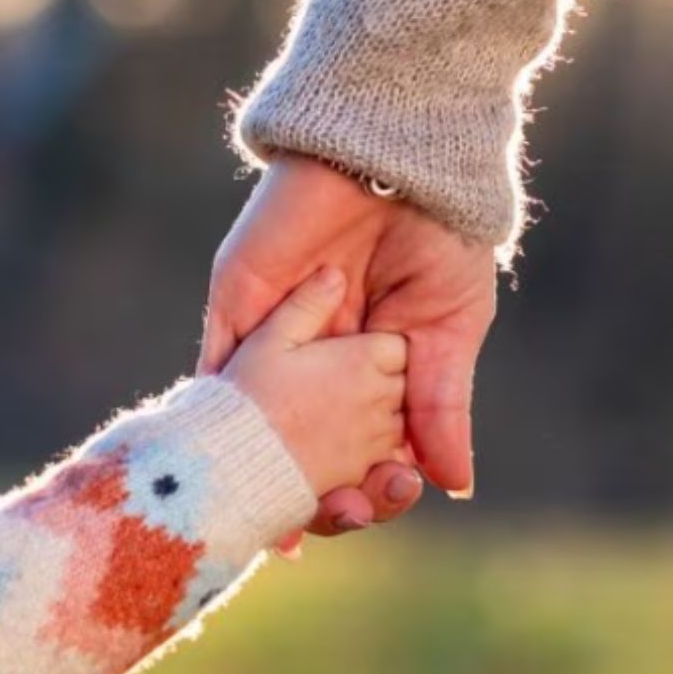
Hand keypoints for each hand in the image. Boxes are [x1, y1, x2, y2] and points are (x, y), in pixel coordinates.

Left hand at [199, 154, 496, 535]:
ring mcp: (274, 335)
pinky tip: (226, 460)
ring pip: (258, 419)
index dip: (368, 481)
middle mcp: (317, 362)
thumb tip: (454, 485)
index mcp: (369, 370)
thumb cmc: (438, 239)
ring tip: (280, 513)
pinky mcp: (239, 304)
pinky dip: (218, 415)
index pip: (361, 444)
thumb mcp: (451, 327)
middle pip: (304, 444)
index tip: (379, 502)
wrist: (397, 160)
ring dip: (264, 467)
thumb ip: (441, 403)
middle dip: (317, 486)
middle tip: (336, 512)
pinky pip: (218, 367)